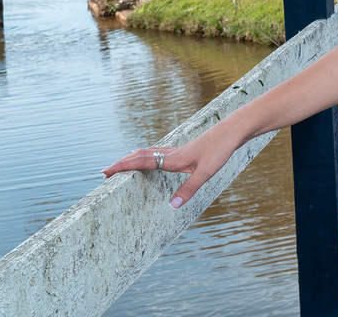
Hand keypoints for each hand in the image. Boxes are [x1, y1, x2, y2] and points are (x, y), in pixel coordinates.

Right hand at [102, 129, 236, 209]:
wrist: (232, 131)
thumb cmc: (220, 150)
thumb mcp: (206, 172)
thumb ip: (189, 189)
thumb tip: (171, 206)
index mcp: (173, 159)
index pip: (141, 162)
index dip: (122, 167)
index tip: (105, 172)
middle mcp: (171, 153)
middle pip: (140, 156)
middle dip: (122, 164)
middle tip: (104, 173)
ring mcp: (177, 150)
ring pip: (148, 152)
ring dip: (132, 159)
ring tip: (120, 166)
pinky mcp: (184, 150)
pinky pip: (158, 152)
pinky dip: (146, 156)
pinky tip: (150, 160)